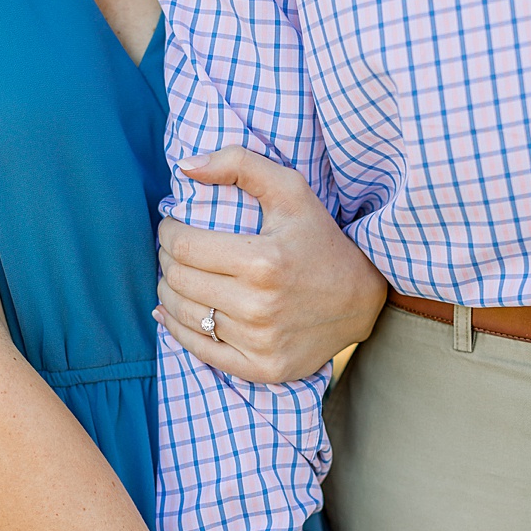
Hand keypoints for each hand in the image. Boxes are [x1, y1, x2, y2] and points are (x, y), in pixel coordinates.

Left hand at [154, 146, 387, 383]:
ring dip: (170, 290)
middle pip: (178, 279)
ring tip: (182, 276)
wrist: (362, 300)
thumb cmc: (321, 239)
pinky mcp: (262, 368)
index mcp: (263, 261)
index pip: (182, 246)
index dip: (168, 231)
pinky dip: (178, 328)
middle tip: (178, 250)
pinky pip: (198, 350)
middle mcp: (259, 306)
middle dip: (167, 259)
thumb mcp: (291, 189)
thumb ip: (239, 163)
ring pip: (183, 313)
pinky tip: (174, 311)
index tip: (175, 226)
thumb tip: (186, 167)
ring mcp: (260, 341)